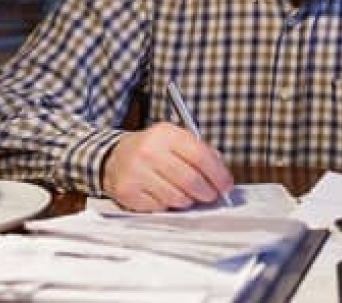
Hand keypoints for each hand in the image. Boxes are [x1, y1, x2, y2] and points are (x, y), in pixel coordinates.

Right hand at [102, 122, 233, 211]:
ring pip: (177, 197)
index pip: (200, 155)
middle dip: (207, 192)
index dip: (218, 174)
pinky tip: (166, 195)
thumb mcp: (176, 140)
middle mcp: (149, 151)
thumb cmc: (154, 149)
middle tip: (212, 195)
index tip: (226, 185)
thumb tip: (222, 177)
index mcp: (166, 134)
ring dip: (189, 200)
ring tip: (188, 194)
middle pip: (190, 180)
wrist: (116, 157)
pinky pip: (160, 207)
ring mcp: (136, 172)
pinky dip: (169, 205)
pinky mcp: (128, 192)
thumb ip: (201, 153)